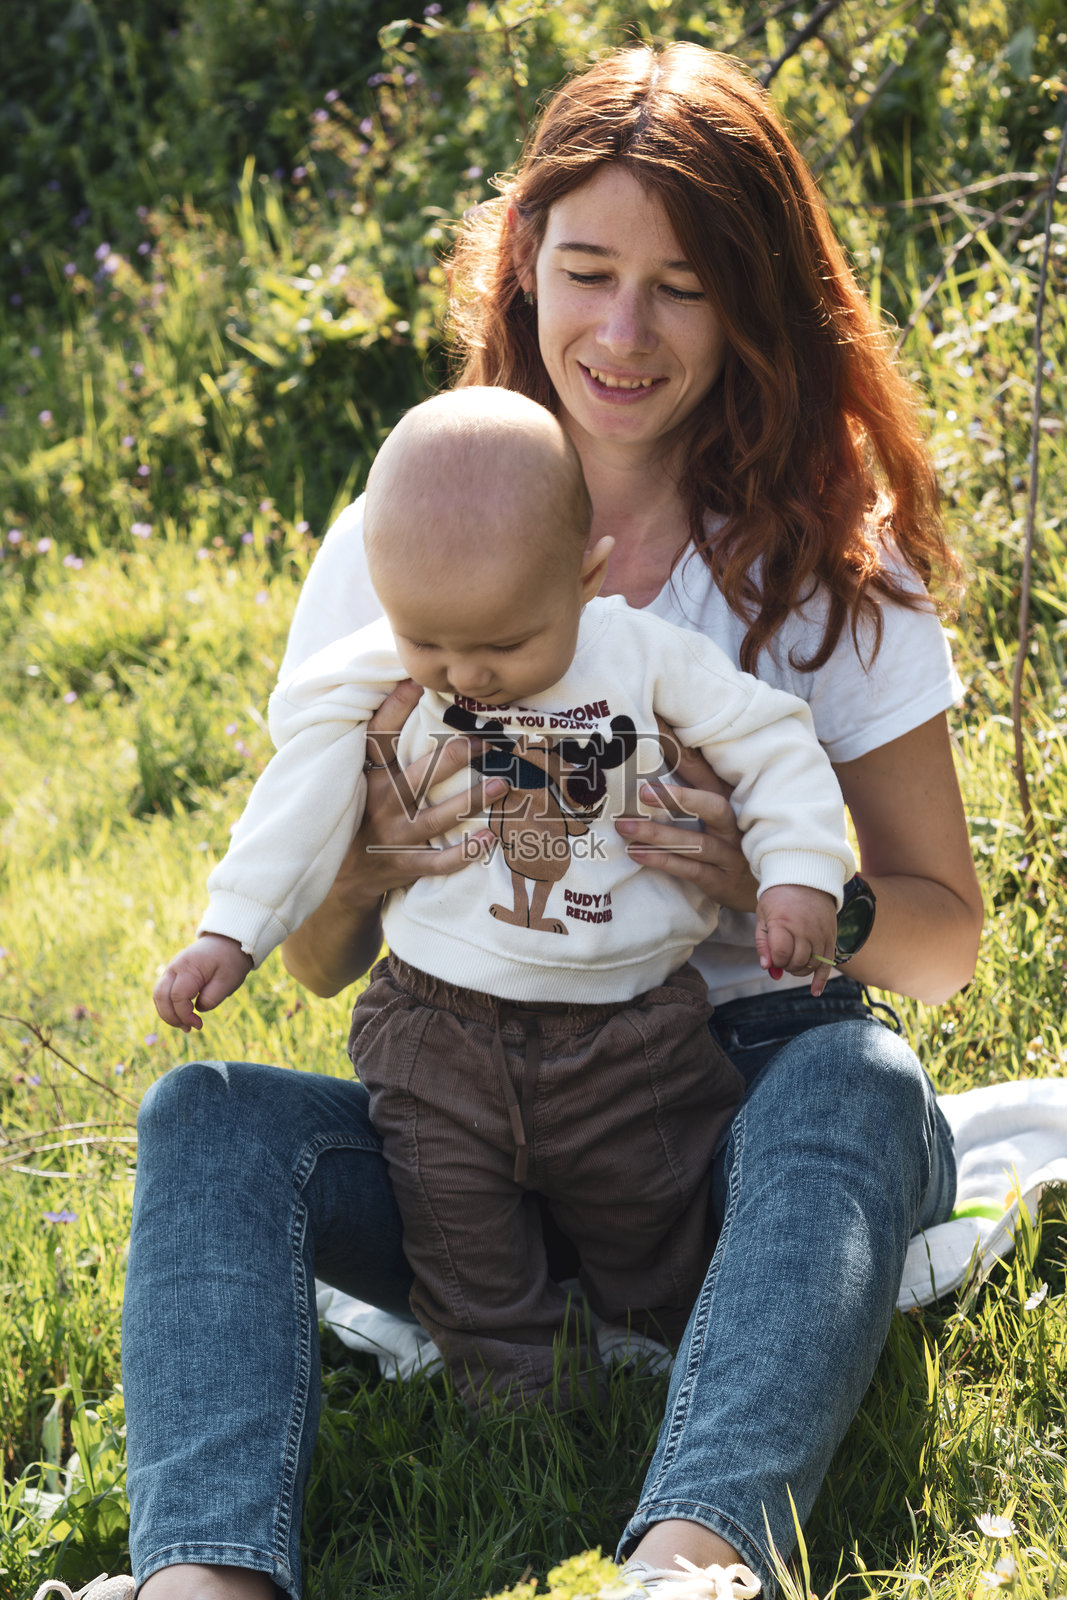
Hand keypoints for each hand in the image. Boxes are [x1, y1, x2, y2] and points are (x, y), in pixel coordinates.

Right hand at [154, 933, 253, 1031]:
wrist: (229, 941)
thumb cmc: (230, 961)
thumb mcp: (228, 981)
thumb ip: (212, 998)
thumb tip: (197, 1009)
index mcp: (189, 968)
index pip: (177, 997)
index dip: (184, 1015)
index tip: (199, 1025)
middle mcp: (175, 967)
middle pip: (160, 996)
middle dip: (171, 1017)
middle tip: (188, 1029)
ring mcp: (172, 970)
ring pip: (158, 995)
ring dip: (168, 1013)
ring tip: (186, 1026)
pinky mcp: (174, 974)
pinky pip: (164, 992)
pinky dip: (170, 1006)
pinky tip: (183, 1016)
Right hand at [342, 678, 507, 905]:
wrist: (340, 876)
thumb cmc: (359, 813)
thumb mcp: (356, 778)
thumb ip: (377, 745)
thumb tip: (405, 688)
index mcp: (367, 776)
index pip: (378, 736)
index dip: (394, 707)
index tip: (416, 681)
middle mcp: (381, 803)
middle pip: (418, 776)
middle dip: (453, 757)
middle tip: (486, 742)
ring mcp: (394, 836)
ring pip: (435, 818)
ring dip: (470, 802)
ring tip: (501, 785)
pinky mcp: (404, 864)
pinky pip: (437, 861)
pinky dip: (463, 853)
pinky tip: (489, 839)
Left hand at [614, 722, 757, 913]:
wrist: (775, 889)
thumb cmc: (736, 843)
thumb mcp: (723, 812)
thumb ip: (695, 788)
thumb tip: (648, 767)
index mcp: (731, 799)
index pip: (702, 768)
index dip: (677, 746)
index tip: (652, 724)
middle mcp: (735, 825)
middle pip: (711, 805)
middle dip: (678, 798)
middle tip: (642, 790)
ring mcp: (730, 854)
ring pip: (696, 842)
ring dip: (659, 835)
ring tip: (624, 827)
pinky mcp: (722, 882)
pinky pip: (692, 871)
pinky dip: (664, 861)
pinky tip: (637, 853)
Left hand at [755, 885, 837, 996]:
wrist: (805, 878)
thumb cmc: (778, 898)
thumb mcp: (763, 915)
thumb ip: (763, 943)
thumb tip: (768, 968)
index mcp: (785, 922)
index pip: (781, 954)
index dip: (776, 960)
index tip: (773, 956)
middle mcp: (806, 929)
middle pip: (797, 962)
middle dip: (787, 966)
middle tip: (783, 958)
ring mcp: (821, 933)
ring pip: (812, 965)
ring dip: (800, 970)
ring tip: (793, 963)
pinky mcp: (831, 936)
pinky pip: (828, 963)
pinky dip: (821, 979)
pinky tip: (815, 991)